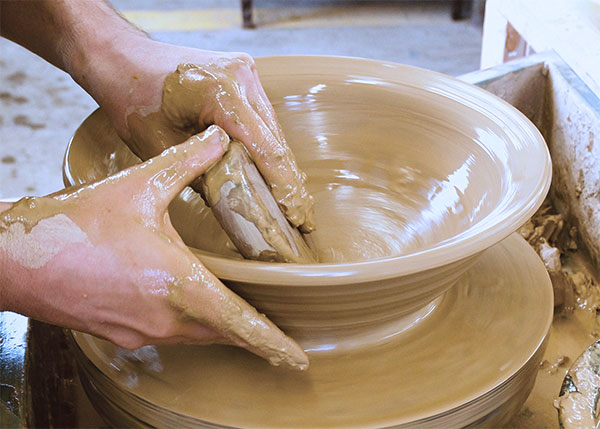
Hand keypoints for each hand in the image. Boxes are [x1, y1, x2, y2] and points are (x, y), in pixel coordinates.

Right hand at [0, 126, 307, 369]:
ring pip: (196, 337)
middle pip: (223, 334)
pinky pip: (169, 335)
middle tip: (279, 333)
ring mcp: (141, 331)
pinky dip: (190, 326)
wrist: (17, 258)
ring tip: (242, 318)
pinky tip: (189, 306)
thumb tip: (221, 138)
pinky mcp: (121, 334)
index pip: (239, 322)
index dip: (271, 341)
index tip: (296, 357)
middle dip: (253, 335)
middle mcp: (164, 317)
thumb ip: (187, 162)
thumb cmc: (77, 224)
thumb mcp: (139, 186)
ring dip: (221, 329)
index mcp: (178, 284)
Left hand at [90, 38, 314, 232]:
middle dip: (290, 182)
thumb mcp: (164, 147)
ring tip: (294, 202)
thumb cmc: (133, 99)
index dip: (284, 187)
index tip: (297, 216)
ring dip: (282, 166)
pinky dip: (267, 147)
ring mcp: (244, 72)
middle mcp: (241, 77)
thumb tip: (238, 206)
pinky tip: (275, 173)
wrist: (121, 58)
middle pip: (276, 140)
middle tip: (304, 219)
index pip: (266, 148)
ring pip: (272, 130)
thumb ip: (203, 175)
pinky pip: (261, 118)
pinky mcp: (241, 76)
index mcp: (221, 92)